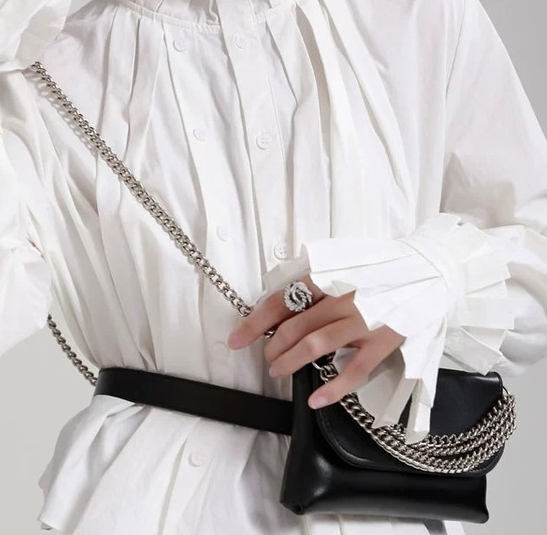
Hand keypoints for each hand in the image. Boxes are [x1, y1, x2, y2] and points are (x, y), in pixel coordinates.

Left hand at [226, 274, 404, 408]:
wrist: (427, 270)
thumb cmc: (381, 268)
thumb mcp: (343, 264)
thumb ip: (315, 280)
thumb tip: (283, 300)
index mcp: (328, 276)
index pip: (281, 301)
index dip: (255, 322)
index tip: (236, 339)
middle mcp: (341, 298)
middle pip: (294, 326)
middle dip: (272, 346)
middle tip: (267, 357)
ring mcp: (362, 321)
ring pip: (315, 346)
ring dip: (291, 362)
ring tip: (278, 371)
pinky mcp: (383, 342)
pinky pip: (353, 370)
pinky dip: (332, 387)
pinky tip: (315, 399)